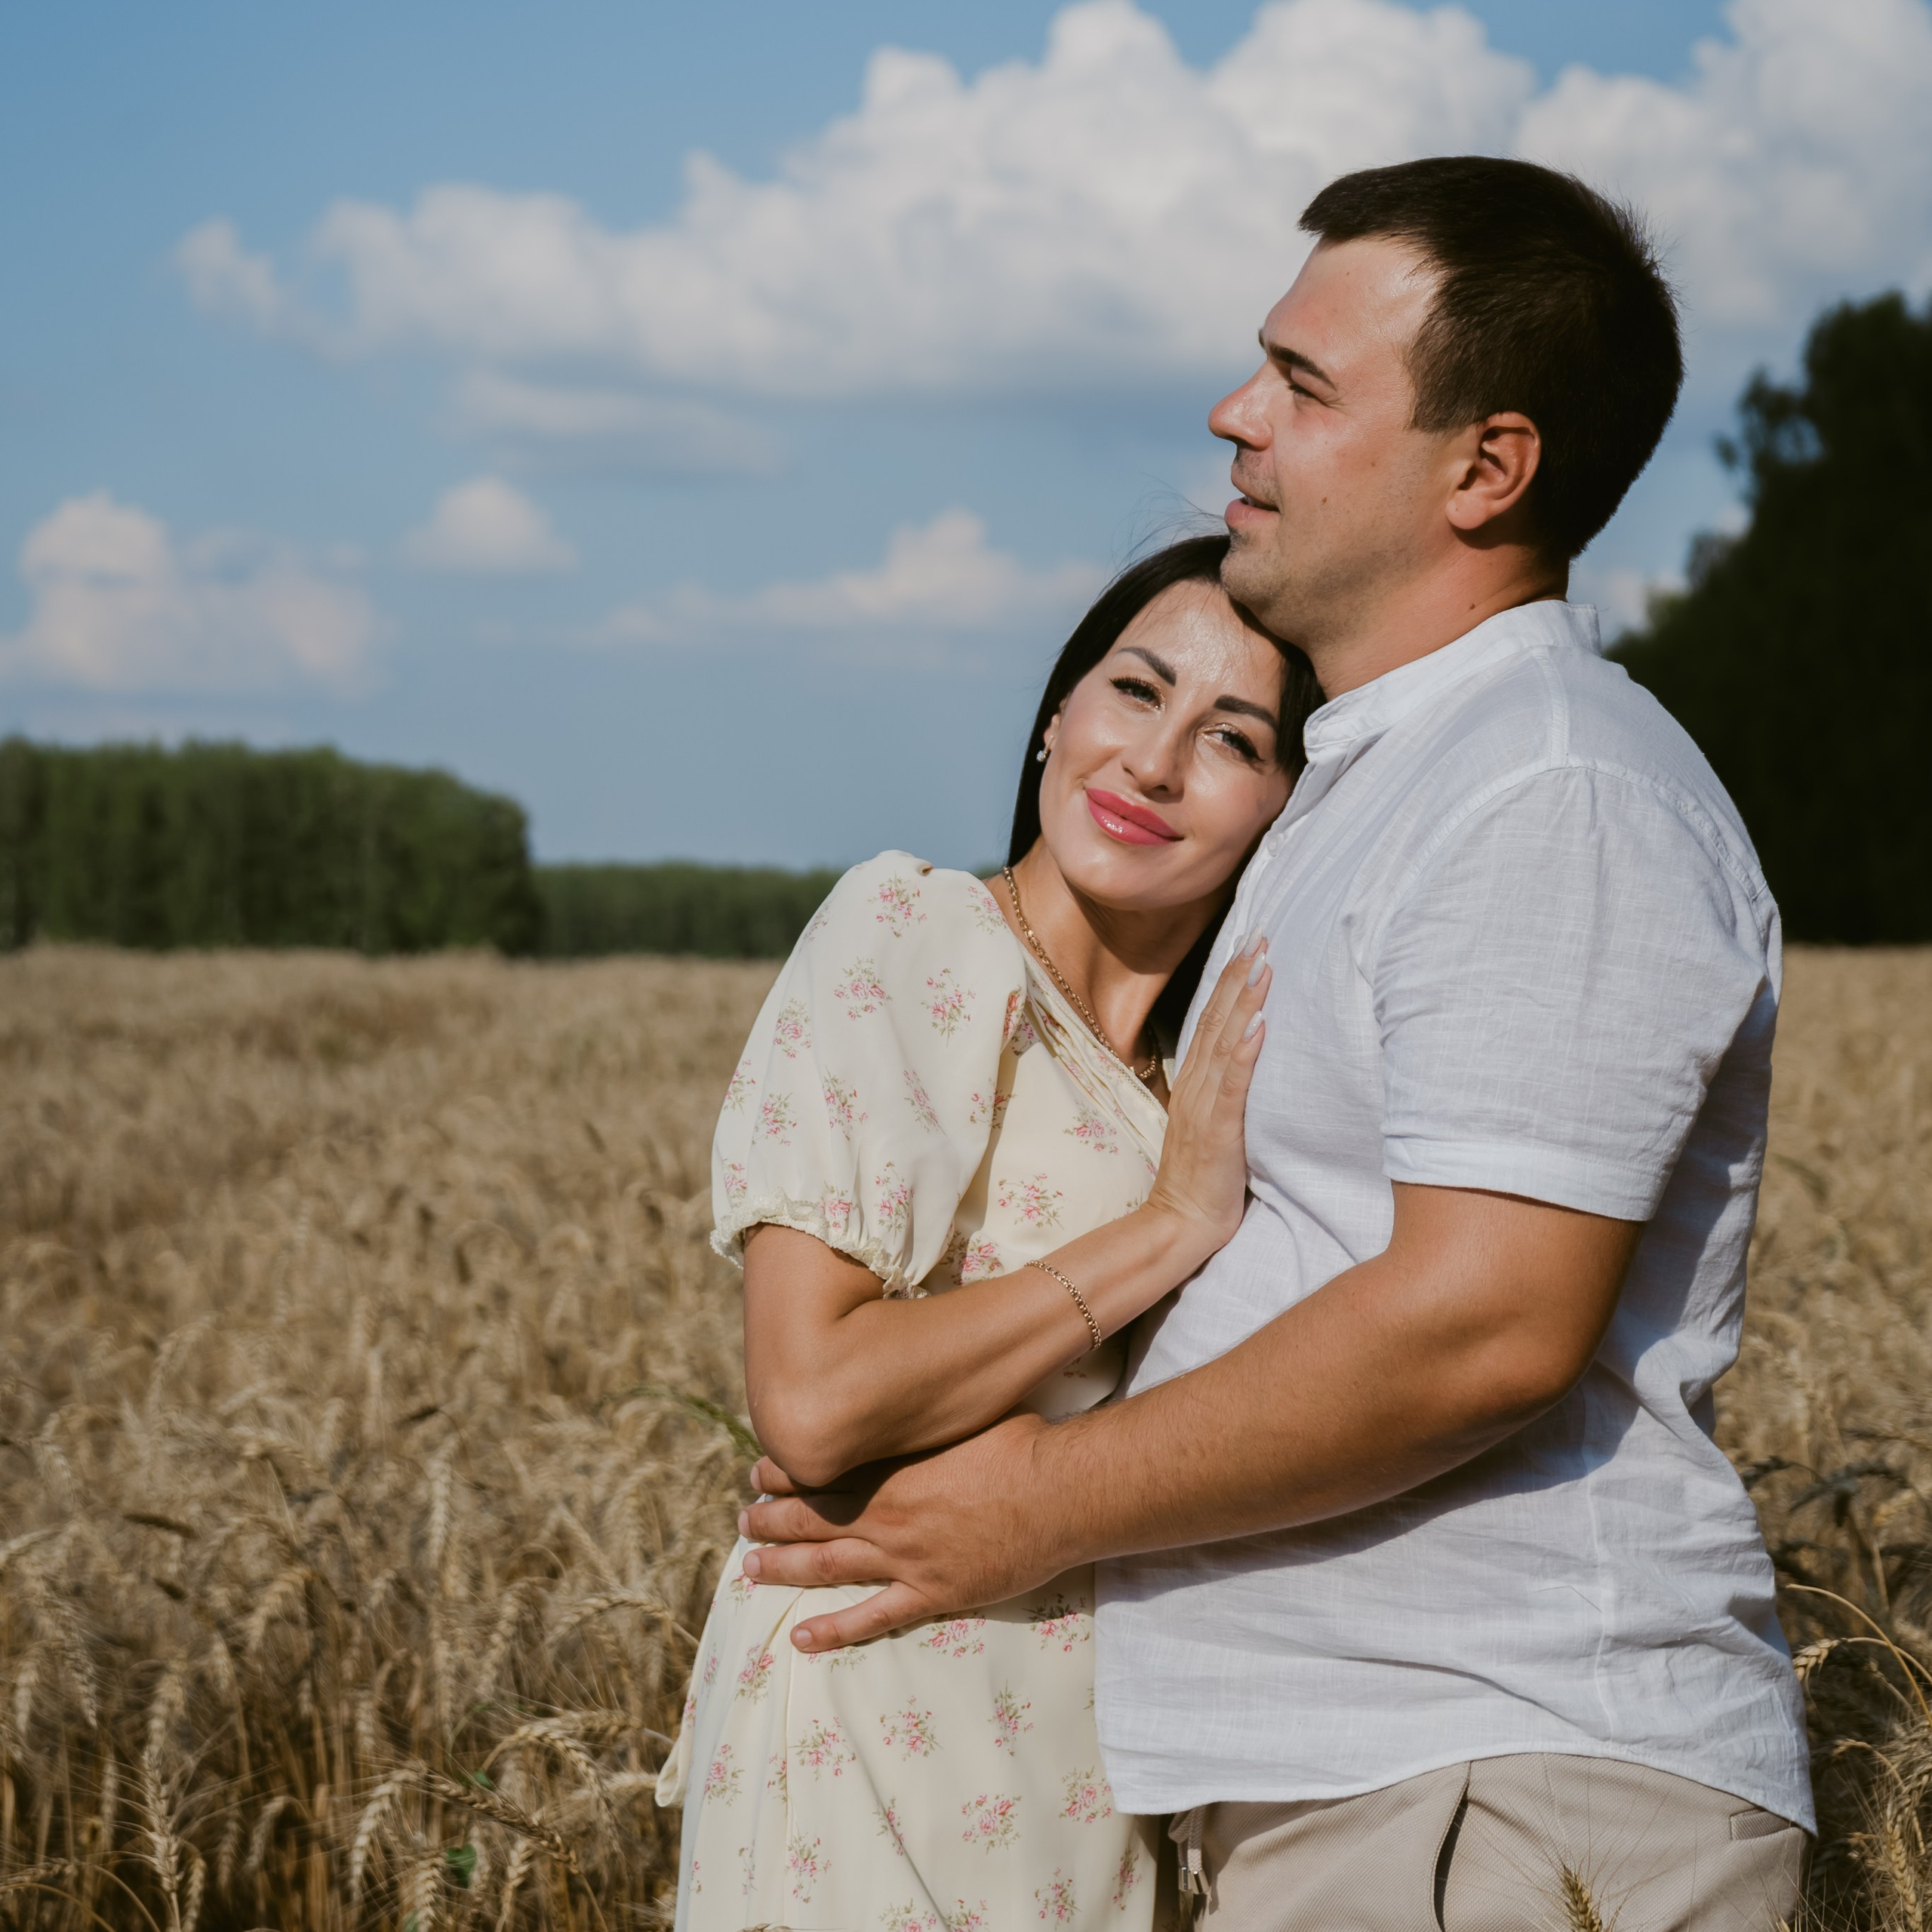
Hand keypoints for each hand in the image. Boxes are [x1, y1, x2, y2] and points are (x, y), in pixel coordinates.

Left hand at [738, 1412, 1070, 1650]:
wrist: (1060, 1490)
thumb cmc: (1021, 1441)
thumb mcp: (965, 1410)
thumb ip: (929, 1411)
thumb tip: (912, 1384)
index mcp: (890, 1465)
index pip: (821, 1469)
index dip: (785, 1472)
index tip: (760, 1471)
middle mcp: (886, 1512)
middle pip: (812, 1517)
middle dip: (771, 1518)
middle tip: (743, 1520)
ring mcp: (905, 1557)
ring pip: (827, 1565)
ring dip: (784, 1567)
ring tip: (750, 1567)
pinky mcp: (932, 1593)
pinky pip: (872, 1618)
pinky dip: (834, 1630)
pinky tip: (801, 1639)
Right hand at [1144, 934, 1268, 1254]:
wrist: (1179, 1224)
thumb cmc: (1203, 1180)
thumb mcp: (1211, 1126)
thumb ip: (1221, 1092)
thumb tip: (1242, 1061)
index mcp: (1194, 1084)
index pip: (1212, 1023)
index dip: (1230, 983)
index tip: (1250, 947)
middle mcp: (1195, 1087)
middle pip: (1216, 1021)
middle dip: (1239, 976)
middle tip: (1261, 935)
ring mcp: (1203, 1107)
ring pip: (1223, 1044)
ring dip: (1244, 1002)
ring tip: (1263, 966)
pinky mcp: (1217, 1131)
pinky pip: (1231, 1087)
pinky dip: (1244, 1054)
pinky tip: (1259, 1026)